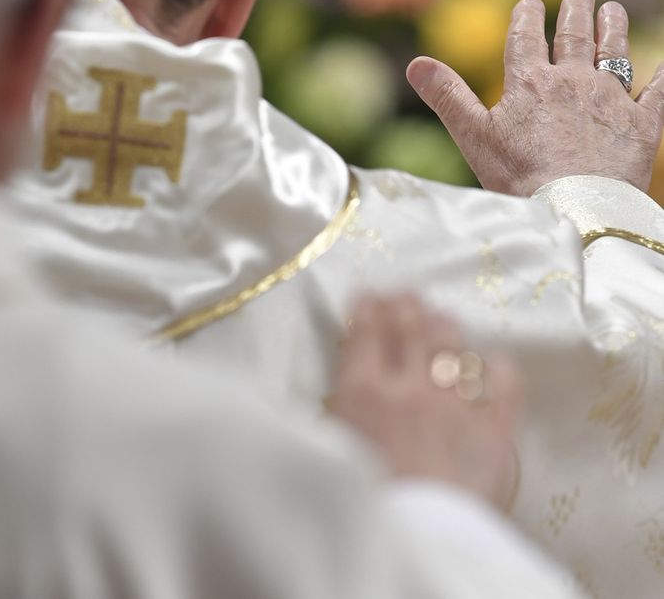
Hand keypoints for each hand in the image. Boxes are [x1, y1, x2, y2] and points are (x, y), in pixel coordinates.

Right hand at [331, 294, 520, 508]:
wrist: (415, 539)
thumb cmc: (361, 497)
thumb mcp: (330, 444)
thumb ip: (336, 407)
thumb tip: (336, 384)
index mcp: (362, 388)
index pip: (366, 328)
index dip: (368, 305)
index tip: (369, 295)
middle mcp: (410, 386)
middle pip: (411, 327)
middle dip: (407, 304)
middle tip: (406, 294)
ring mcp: (456, 405)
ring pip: (454, 347)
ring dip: (445, 325)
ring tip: (442, 315)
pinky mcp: (494, 431)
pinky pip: (504, 388)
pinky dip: (499, 371)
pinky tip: (495, 363)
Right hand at [408, 0, 663, 195]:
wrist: (576, 207)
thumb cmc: (518, 176)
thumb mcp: (473, 135)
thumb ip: (447, 95)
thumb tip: (414, 63)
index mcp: (529, 83)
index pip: (526, 39)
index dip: (528, 18)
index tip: (531, 2)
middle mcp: (573, 81)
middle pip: (574, 38)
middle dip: (576, 12)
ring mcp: (611, 100)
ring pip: (614, 54)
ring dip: (613, 29)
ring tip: (613, 9)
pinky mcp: (643, 124)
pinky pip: (658, 91)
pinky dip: (662, 75)